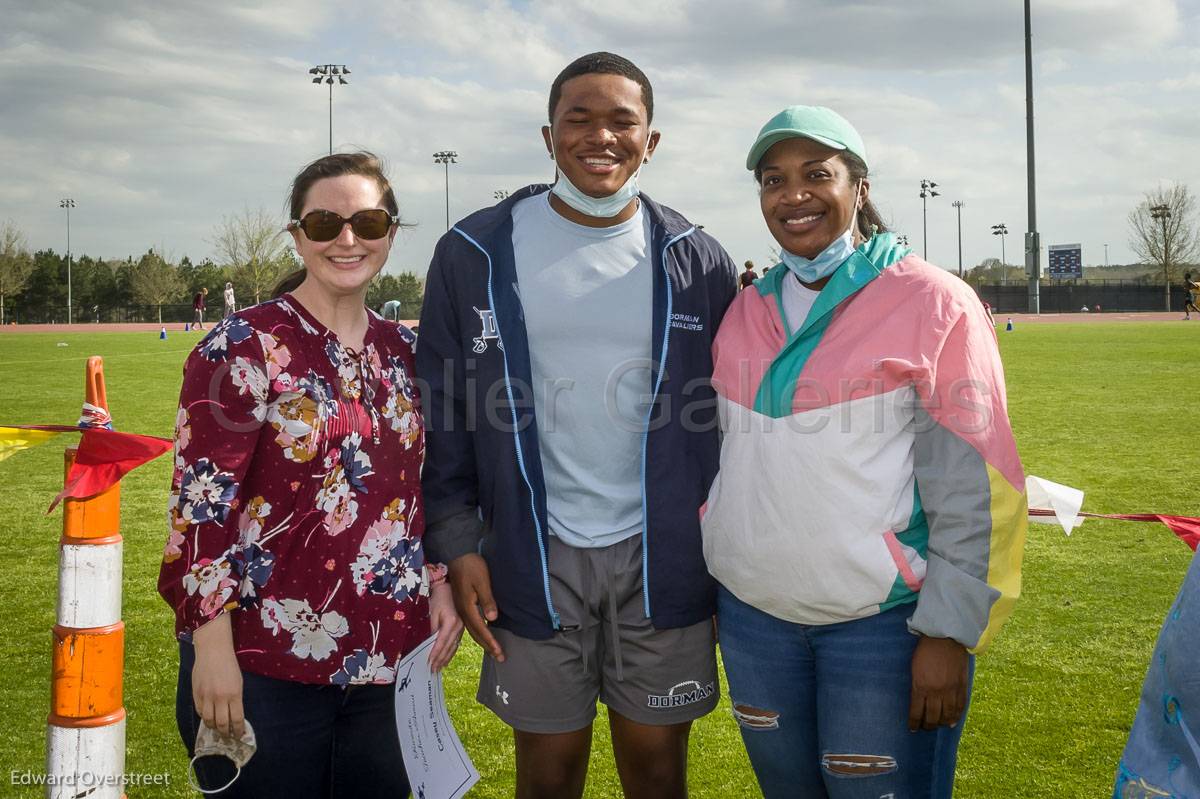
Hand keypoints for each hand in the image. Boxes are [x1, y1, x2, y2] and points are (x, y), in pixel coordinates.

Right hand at [191, 614, 244, 738]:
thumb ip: (235, 699)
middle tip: (228, 737)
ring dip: (213, 728)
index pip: (237, 719)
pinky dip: (204, 718)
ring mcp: (206, 697)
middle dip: (226, 733)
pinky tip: (208, 718)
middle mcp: (220, 698)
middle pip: (222, 723)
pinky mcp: (196, 694)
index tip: (239, 735)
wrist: (213, 651)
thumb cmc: (229, 665)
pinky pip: (199, 712)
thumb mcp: (238, 682)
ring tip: (218, 730)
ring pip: (208, 720)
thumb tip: (234, 716)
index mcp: (234, 694)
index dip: (238, 730)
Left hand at [427, 581, 464, 671]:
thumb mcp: (432, 611)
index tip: (429, 663)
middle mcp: (459, 626)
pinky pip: (456, 643)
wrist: (449, 587)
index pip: (441, 642)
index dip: (435, 654)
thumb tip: (428, 643)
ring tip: (439, 668)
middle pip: (449, 647)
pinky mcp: (461, 628)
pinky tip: (446, 658)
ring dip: (445, 658)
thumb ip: (431, 628)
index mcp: (451, 621)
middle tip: (432, 670)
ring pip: (453, 647)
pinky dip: (450, 652)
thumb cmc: (439, 597)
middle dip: (440, 659)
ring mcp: (462, 628)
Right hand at [447, 553, 504, 661]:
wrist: (458, 555)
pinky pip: (470, 624)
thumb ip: (487, 600)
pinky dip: (478, 632)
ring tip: (492, 650)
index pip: (481, 629)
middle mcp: (462, 611)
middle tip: (499, 658)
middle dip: (488, 646)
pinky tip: (482, 634)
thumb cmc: (472, 566)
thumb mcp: (482, 581)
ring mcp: (460, 608)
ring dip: (483, 641)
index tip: (499, 652)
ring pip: (472, 630)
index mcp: (467, 607)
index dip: (490, 641)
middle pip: (475, 633)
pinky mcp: (462, 604)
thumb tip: (492, 619)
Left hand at [908, 635, 968, 731]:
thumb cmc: (925, 651)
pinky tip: (951, 722)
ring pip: (947, 715)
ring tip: (937, 726)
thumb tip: (918, 702)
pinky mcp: (962, 687)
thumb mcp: (915, 669)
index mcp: (920, 686)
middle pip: (932, 717)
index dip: (914, 723)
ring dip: (941, 723)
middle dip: (927, 725)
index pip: (916, 712)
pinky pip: (959, 707)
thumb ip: (917, 686)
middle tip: (925, 728)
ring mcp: (950, 690)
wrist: (945, 638)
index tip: (913, 728)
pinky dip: (956, 717)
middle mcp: (936, 692)